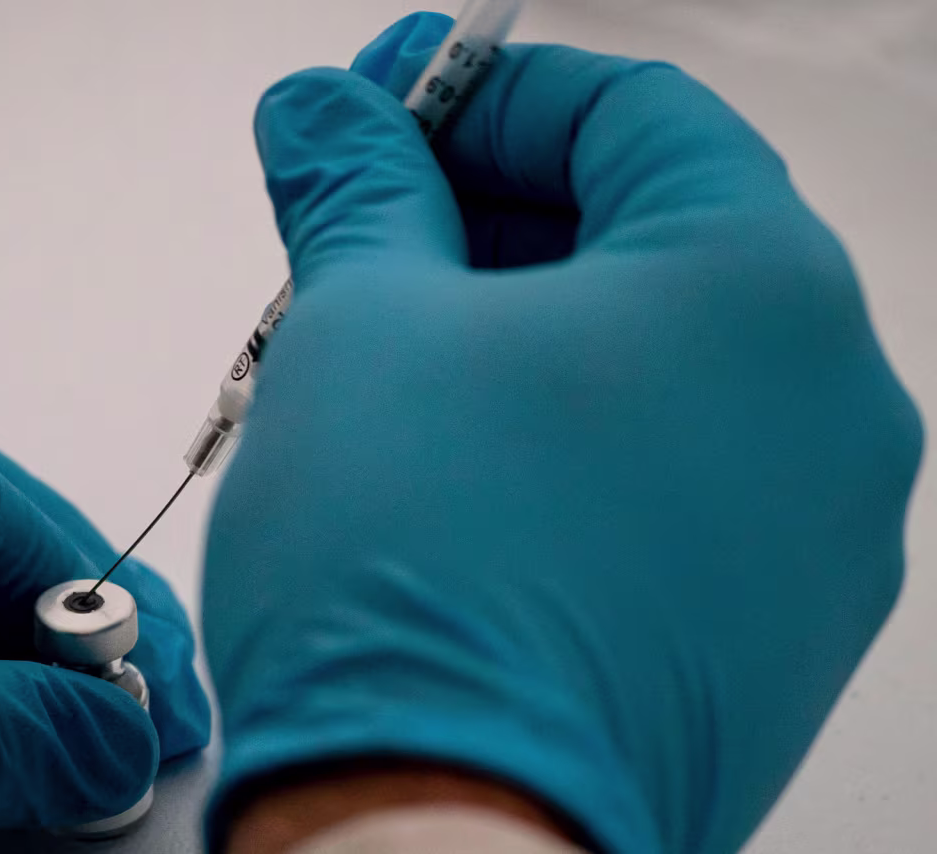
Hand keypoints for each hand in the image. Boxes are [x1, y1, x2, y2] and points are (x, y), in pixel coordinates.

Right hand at [203, 13, 921, 853]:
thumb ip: (354, 188)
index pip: (630, 111)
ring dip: (521, 335)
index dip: (492, 96)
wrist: (440, 837)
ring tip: (394, 368)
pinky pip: (667, 478)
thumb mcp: (357, 323)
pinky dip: (568, 442)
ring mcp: (811, 534)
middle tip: (376, 236)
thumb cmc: (416, 591)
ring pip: (657, 369)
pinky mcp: (763, 629)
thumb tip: (328, 119)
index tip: (397, 115)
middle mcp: (826, 410)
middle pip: (652, 238)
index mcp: (760, 291)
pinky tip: (458, 472)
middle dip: (495, 220)